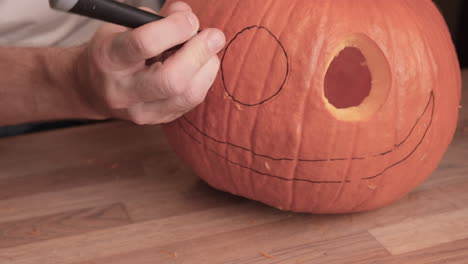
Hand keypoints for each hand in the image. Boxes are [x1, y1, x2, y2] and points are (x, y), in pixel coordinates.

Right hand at [75, 2, 225, 124]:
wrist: (92, 89)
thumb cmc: (112, 50)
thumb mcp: (123, 26)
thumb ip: (156, 18)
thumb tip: (186, 14)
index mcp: (109, 59)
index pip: (144, 44)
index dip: (175, 29)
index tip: (189, 20)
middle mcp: (123, 91)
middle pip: (171, 80)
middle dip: (199, 54)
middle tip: (214, 36)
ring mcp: (141, 111)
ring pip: (187, 95)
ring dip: (207, 68)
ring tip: (209, 50)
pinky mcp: (158, 120)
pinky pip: (191, 102)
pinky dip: (203, 80)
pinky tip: (201, 66)